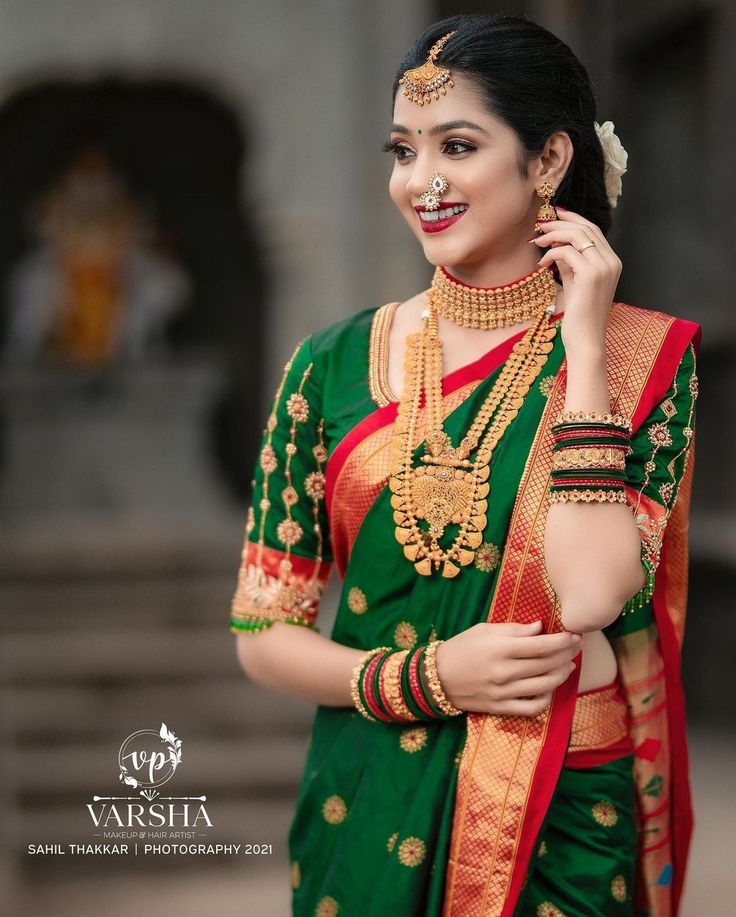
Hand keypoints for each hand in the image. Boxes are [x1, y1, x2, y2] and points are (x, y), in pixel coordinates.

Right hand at [435, 621, 580, 716]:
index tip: (574, 635)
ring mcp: (503, 692)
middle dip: (567, 654)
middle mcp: (504, 671)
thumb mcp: (484, 630)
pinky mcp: (500, 708)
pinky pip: (531, 708)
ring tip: (569, 665)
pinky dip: (546, 699)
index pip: (541, 646)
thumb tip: (540, 627)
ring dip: (561, 675)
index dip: (563, 641)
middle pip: (546, 665)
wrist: (437, 677)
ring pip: (544, 686)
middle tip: (577, 647)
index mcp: (500, 649)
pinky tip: (550, 688)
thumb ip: (514, 629)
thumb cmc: (461, 647)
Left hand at [531, 208, 621, 355]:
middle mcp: (611, 261)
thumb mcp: (574, 282)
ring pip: (576, 235)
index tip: (555, 214)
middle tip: (540, 225)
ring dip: (553, 235)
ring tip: (537, 241)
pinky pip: (567, 252)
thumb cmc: (580, 315)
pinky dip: (551, 253)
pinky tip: (542, 264)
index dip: (574, 219)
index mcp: (612, 261)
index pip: (593, 230)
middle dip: (560, 223)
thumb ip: (569, 262)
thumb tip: (555, 244)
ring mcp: (604, 267)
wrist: (586, 339)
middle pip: (585, 228)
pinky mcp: (591, 275)